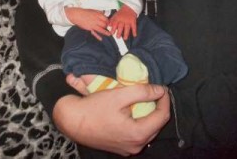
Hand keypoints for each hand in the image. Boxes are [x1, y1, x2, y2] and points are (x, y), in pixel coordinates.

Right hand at [53, 85, 169, 155]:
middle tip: (153, 92)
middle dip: (156, 107)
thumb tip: (160, 90)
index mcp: (138, 134)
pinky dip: (137, 121)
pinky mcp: (120, 147)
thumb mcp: (118, 95)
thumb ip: (141, 92)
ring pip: (146, 130)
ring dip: (147, 114)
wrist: (71, 121)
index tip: (162, 87)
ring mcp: (127, 149)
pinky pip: (136, 134)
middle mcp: (136, 146)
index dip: (165, 99)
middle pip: (156, 125)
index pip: (162, 116)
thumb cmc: (94, 108)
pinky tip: (130, 110)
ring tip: (142, 99)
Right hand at [65, 7, 110, 40]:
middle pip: (105, 24)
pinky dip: (98, 36)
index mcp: (98, 14)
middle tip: (107, 28)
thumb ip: (99, 13)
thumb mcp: (93, 10)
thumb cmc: (84, 12)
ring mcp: (93, 24)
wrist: (77, 15)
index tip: (108, 23)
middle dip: (106, 26)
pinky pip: (95, 33)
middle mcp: (96, 20)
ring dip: (106, 32)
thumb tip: (103, 14)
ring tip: (109, 34)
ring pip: (102, 29)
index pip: (106, 19)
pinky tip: (101, 38)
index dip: (108, 21)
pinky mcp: (89, 28)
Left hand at [108, 5, 137, 39]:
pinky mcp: (133, 21)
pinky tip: (134, 35)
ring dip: (126, 33)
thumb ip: (112, 20)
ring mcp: (128, 21)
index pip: (114, 24)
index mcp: (117, 18)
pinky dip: (134, 31)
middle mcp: (123, 20)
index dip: (113, 29)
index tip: (111, 33)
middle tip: (118, 37)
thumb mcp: (115, 15)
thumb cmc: (121, 12)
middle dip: (119, 32)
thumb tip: (108, 26)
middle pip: (121, 27)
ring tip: (125, 38)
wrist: (129, 7)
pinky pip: (134, 27)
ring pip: (127, 28)